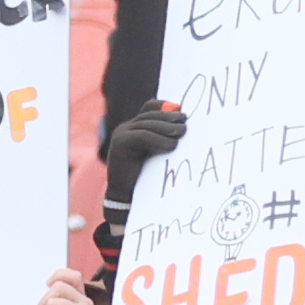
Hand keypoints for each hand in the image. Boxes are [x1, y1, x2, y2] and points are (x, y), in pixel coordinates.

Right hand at [105, 99, 185, 225]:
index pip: (149, 107)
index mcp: (134, 127)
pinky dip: (158, 139)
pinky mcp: (119, 144)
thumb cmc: (145, 178)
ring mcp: (121, 134)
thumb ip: (164, 138)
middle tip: (185, 122)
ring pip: (146, 124)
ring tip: (182, 132)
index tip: (181, 113)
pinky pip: (142, 136)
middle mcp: (125, 128)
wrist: (125, 197)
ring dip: (166, 128)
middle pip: (149, 114)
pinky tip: (171, 145)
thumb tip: (184, 126)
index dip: (165, 107)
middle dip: (169, 117)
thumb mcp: (157, 154)